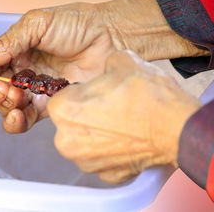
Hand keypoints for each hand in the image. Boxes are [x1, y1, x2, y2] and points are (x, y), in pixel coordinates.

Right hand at [0, 0, 205, 133]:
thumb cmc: (77, 24)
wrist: (113, 37)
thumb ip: (7, 43)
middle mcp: (25, 71)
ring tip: (15, 96)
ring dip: (4, 106)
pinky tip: (17, 115)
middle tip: (5, 86)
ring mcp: (38, 89)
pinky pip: (28, 118)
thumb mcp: (36, 24)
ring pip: (9, 107)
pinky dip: (17, 121)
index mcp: (18, 51)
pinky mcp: (52, 104)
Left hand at [47, 50, 201, 183]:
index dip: (79, 94)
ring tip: (120, 122)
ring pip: (84, 142)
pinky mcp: (106, 175)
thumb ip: (103, 65)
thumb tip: (106, 69)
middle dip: (85, 115)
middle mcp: (66, 140)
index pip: (60, 99)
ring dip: (96, 134)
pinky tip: (127, 138)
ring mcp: (85, 161)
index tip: (93, 94)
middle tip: (108, 108)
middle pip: (69, 123)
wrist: (177, 125)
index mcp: (64, 110)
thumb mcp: (121, 61)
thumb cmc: (147, 96)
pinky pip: (102, 159)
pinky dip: (111, 151)